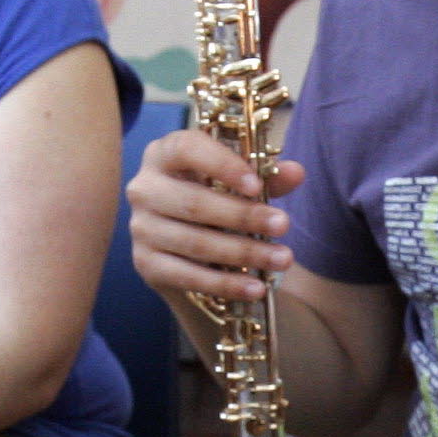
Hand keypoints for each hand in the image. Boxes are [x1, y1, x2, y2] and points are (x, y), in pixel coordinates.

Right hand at [127, 126, 302, 304]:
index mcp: (164, 154)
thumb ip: (266, 176)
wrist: (189, 246)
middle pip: (194, 203)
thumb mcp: (240, 183)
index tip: (256, 185)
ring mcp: (141, 228)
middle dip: (243, 216)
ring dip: (243, 253)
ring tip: (282, 259)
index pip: (186, 149)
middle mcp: (145, 188)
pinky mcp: (146, 263)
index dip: (222, 165)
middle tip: (284, 225)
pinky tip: (255, 287)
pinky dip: (225, 284)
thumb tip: (296, 172)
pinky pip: (188, 276)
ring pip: (195, 242)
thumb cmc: (215, 199)